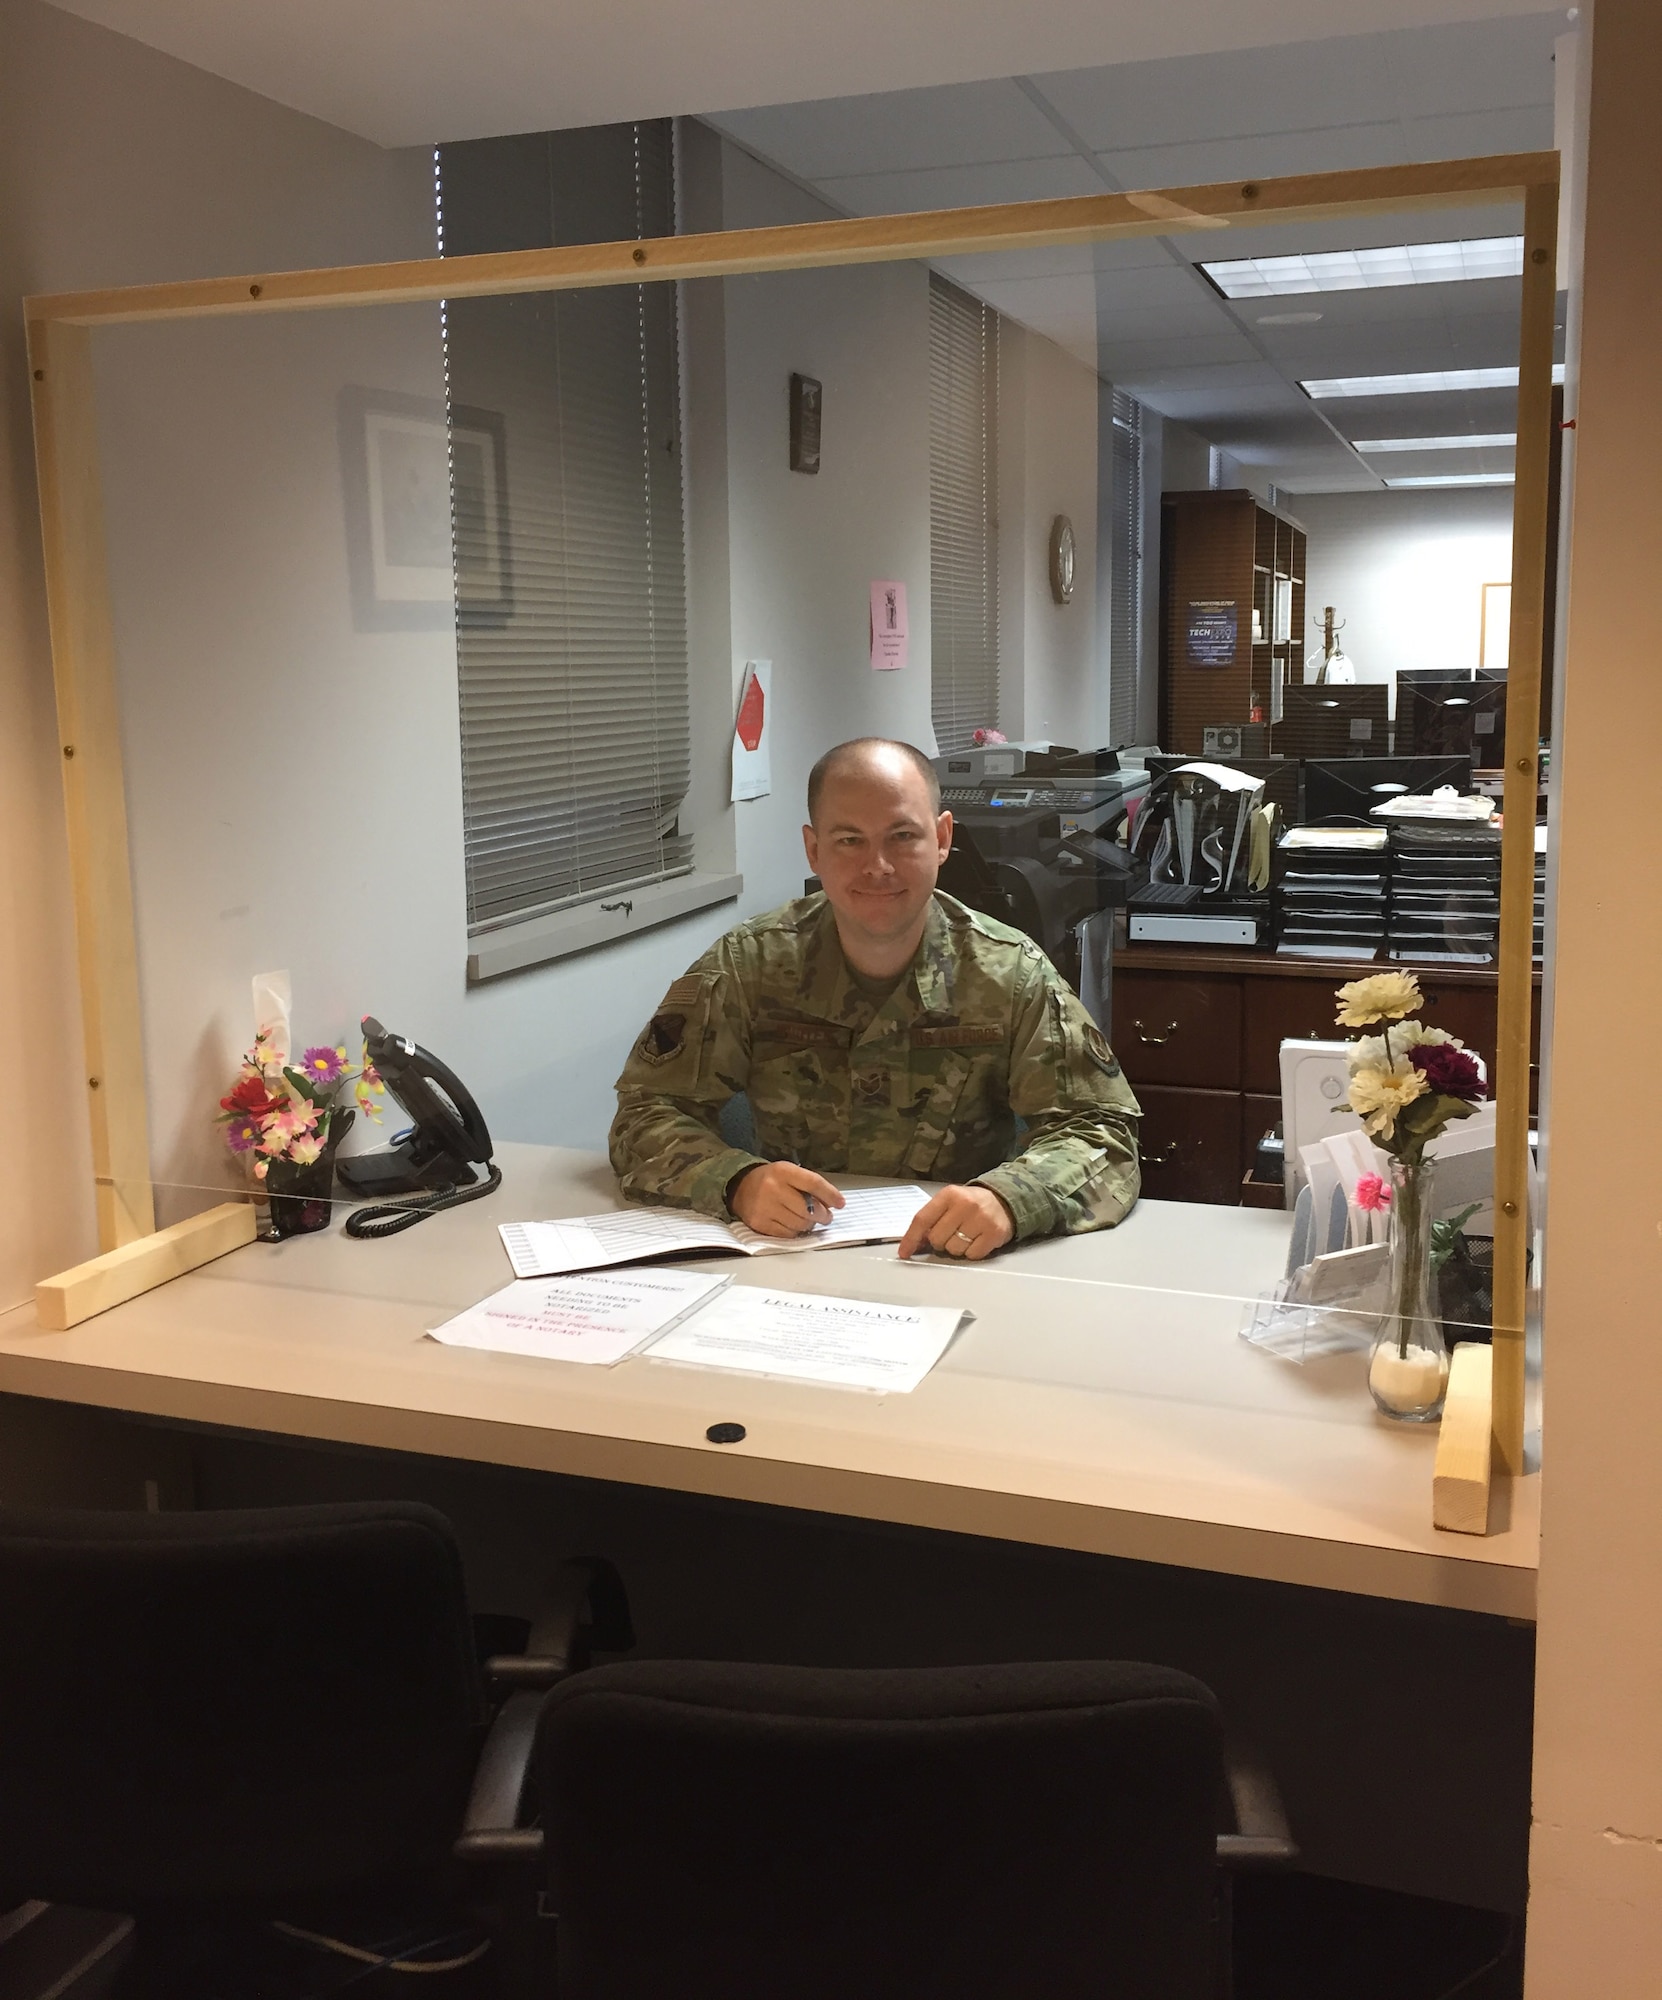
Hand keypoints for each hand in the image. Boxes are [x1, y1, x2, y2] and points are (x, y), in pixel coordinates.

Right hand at [729, 1162, 845, 1236]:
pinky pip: (787, 1234)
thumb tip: (833, 1203)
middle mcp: (773, 1188)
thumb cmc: (771, 1180)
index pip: (813, 1183)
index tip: (841, 1203)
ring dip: (810, 1225)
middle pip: (809, 1208)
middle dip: (823, 1215)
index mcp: (783, 1171)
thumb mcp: (790, 1173)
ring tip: (809, 1220)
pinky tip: (795, 1225)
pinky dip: (796, 1232)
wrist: (740, 1187)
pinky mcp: (760, 1224)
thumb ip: (810, 1185)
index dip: (830, 1195)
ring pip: (800, 1224)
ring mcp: (765, 1207)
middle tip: (826, 1216)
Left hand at [898, 1184, 1013, 1261]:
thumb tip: (913, 1243)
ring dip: (956, 1248)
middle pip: (937, 1239)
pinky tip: (977, 1240)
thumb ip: (931, 1219)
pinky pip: (972, 1255)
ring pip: (954, 1249)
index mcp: (949, 1194)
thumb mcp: (949, 1203)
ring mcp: (981, 1219)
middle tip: (951, 1233)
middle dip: (940, 1241)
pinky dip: (971, 1252)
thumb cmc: (970, 1204)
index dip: (911, 1238)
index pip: (923, 1219)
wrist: (1004, 1201)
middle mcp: (965, 1205)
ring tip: (966, 1235)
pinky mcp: (994, 1234)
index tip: (904, 1252)